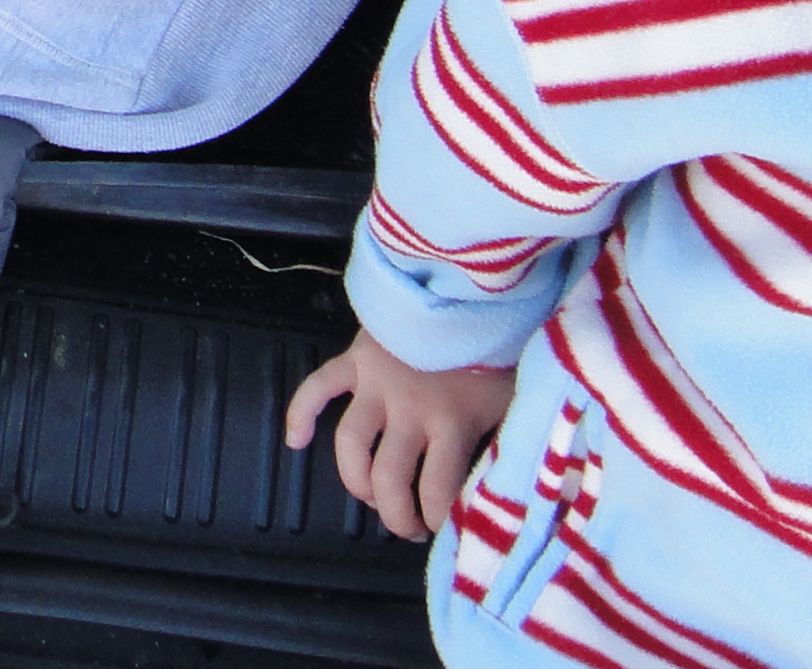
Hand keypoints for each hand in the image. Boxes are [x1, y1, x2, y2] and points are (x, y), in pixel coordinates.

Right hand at [283, 329, 515, 541]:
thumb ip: (505, 437)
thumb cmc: (500, 343)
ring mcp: (377, 386)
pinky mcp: (358, 359)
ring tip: (371, 497)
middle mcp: (409, 412)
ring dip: (356, 481)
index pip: (437, 493)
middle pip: (388, 480)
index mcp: (452, 424)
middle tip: (409, 525)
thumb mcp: (516, 397)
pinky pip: (319, 387)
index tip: (446, 528)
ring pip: (350, 446)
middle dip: (396, 515)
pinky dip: (300, 413)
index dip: (438, 521)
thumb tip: (505, 480)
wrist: (468, 284)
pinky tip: (295, 442)